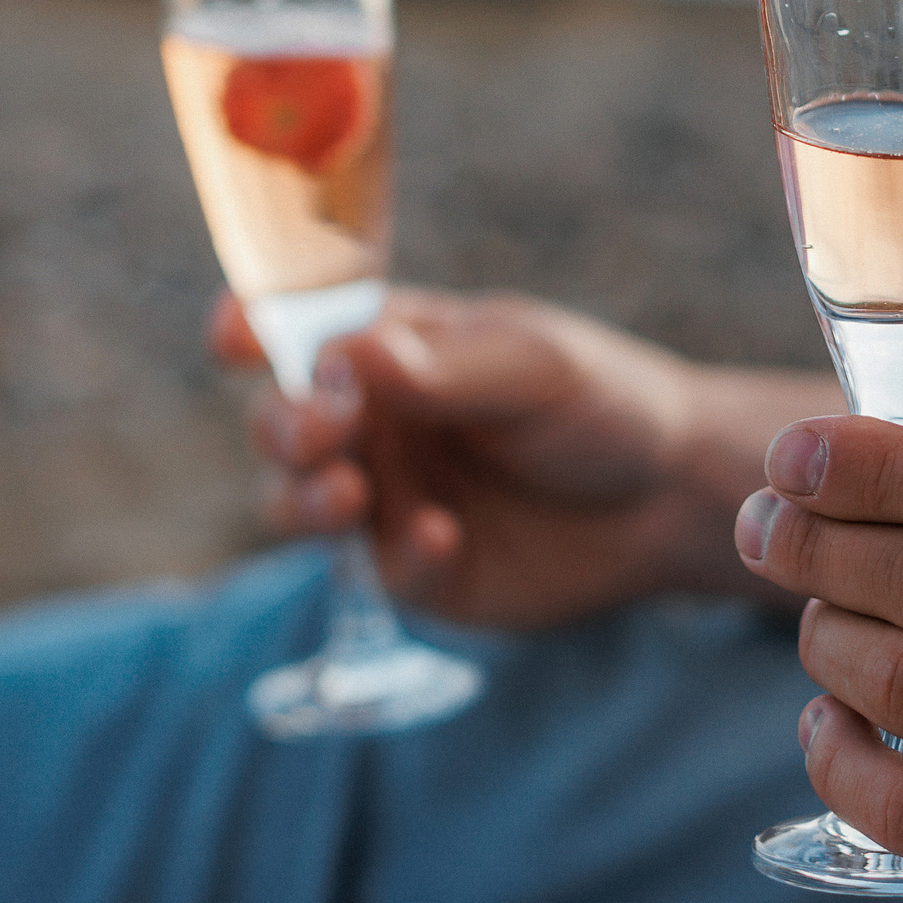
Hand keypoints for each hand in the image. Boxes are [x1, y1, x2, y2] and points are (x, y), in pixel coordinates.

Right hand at [213, 287, 768, 627]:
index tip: (232, 336)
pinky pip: (378, 573)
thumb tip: (346, 352)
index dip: (250, 330)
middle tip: (322, 433)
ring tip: (350, 492)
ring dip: (307, 499)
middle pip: (281, 424)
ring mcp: (387, 499)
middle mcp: (372, 423)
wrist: (670, 495)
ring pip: (300, 505)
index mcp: (389, 349)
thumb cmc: (601, 402)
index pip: (296, 333)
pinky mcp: (417, 572)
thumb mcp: (531, 366)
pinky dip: (399, 558)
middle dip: (285, 427)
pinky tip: (443, 537)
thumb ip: (439, 367)